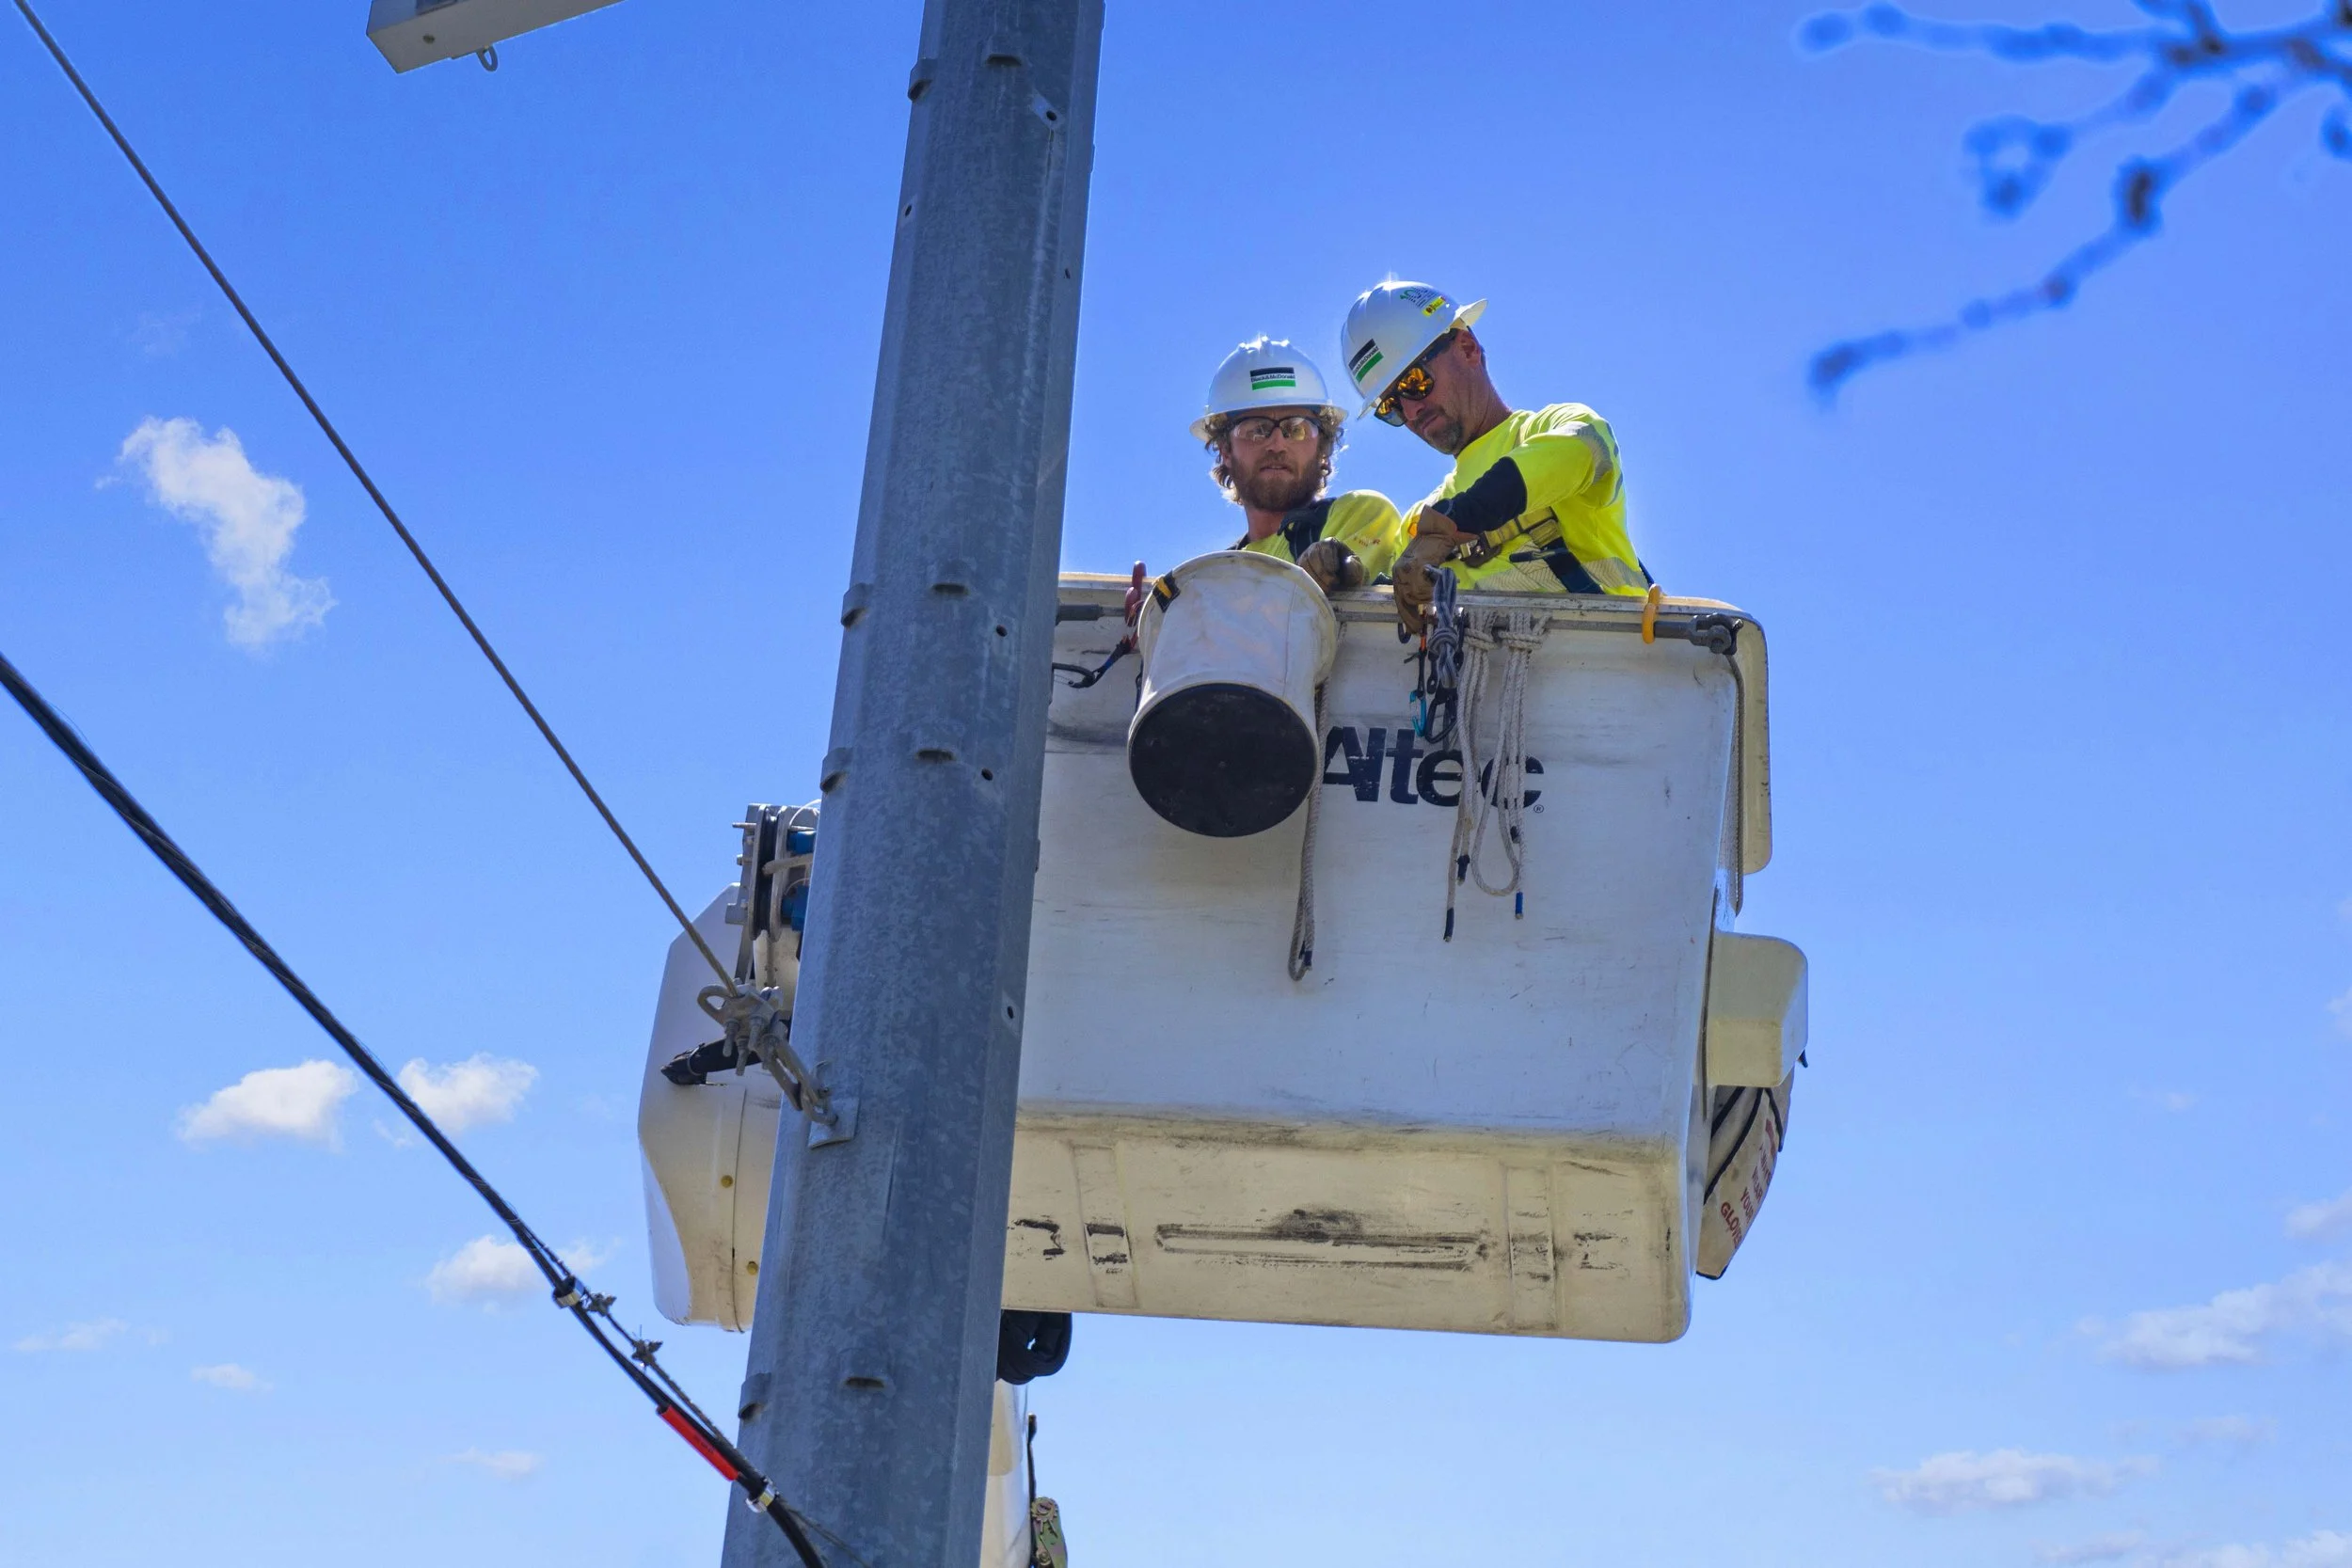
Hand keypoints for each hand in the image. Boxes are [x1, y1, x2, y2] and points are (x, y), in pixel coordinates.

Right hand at [1295, 538, 1363, 593]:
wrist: (1344, 585)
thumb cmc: (1350, 575)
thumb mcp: (1357, 571)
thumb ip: (1355, 566)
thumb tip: (1349, 561)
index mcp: (1331, 543)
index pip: (1325, 548)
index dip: (1329, 562)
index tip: (1335, 574)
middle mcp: (1315, 547)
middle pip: (1312, 557)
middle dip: (1321, 573)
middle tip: (1331, 586)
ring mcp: (1305, 558)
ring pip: (1304, 566)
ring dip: (1314, 580)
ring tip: (1326, 590)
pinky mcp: (1300, 570)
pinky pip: (1299, 575)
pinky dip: (1307, 584)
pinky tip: (1317, 591)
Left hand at [1391, 506, 1461, 635]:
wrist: (1440, 529)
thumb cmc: (1435, 549)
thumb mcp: (1423, 568)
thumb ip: (1420, 585)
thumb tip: (1424, 607)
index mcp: (1399, 573)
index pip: (1399, 599)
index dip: (1406, 616)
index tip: (1412, 630)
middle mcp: (1399, 572)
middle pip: (1405, 600)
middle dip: (1414, 615)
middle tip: (1422, 626)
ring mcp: (1406, 569)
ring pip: (1415, 596)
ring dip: (1428, 598)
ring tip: (1436, 594)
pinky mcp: (1415, 567)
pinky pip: (1423, 588)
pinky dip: (1432, 588)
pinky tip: (1438, 581)